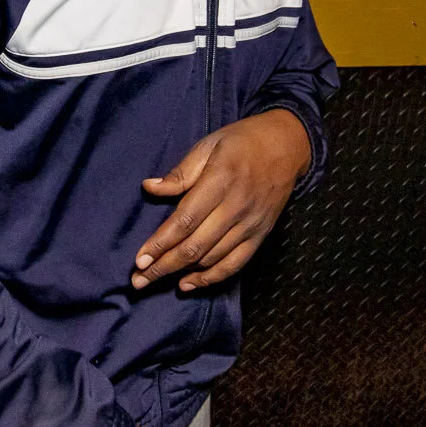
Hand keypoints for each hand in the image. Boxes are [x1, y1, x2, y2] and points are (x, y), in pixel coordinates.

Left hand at [132, 109, 310, 291]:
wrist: (287, 146)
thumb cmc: (241, 142)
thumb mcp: (208, 145)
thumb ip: (180, 172)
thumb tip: (149, 188)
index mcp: (220, 181)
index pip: (184, 221)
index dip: (160, 244)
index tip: (139, 260)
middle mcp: (236, 207)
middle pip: (195, 246)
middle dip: (163, 266)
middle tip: (138, 280)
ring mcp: (251, 224)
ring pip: (212, 258)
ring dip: (182, 274)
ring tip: (154, 281)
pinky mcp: (261, 234)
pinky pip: (235, 264)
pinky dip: (211, 278)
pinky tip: (188, 284)